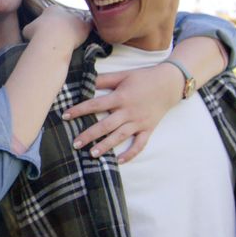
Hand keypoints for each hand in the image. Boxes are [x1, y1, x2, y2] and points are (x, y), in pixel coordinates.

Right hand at [22, 6, 90, 49]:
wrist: (52, 39)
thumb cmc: (38, 34)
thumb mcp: (27, 30)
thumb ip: (31, 28)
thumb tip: (30, 32)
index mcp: (51, 10)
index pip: (52, 14)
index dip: (50, 24)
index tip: (48, 33)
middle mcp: (64, 10)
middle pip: (65, 18)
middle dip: (63, 26)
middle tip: (59, 38)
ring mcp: (76, 17)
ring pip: (76, 21)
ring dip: (74, 28)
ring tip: (70, 40)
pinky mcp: (85, 26)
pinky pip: (89, 26)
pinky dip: (87, 30)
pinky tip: (85, 36)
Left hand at [62, 62, 183, 162]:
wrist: (170, 83)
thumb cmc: (144, 77)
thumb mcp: (123, 75)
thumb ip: (104, 79)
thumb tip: (86, 80)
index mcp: (121, 97)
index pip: (96, 105)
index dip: (79, 110)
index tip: (65, 116)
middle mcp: (129, 111)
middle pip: (106, 125)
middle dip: (89, 135)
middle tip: (75, 143)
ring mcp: (139, 122)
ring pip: (120, 136)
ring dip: (106, 146)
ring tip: (92, 154)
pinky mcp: (148, 129)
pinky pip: (140, 144)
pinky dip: (131, 153)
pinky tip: (119, 161)